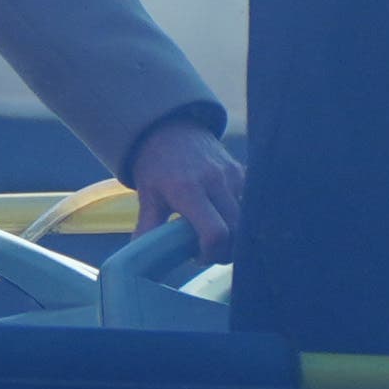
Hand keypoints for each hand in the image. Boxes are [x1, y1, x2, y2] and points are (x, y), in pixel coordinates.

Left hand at [126, 117, 244, 257]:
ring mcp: (232, 175)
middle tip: (209, 252)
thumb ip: (148, 228)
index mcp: (188, 190)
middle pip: (236, 230)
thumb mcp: (148, 197)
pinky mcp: (242, 171)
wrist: (169, 130)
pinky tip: (226, 220)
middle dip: (226, 250)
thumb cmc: (156, 167)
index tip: (198, 256)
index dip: (211, 253)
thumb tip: (138, 259)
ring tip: (217, 237)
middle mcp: (215, 181)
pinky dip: (242, 218)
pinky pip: (250, 203)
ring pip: (246, 219)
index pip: (215, 232)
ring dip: (236, 236)